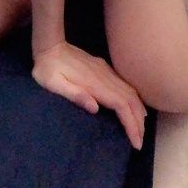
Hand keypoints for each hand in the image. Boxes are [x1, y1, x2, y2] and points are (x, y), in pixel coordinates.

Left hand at [32, 41, 146, 149]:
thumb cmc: (47, 69)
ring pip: (130, 91)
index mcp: (93, 83)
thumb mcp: (53, 84)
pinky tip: (133, 107)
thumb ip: (74, 94)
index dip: (131, 123)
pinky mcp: (103, 68)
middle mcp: (104, 76)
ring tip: (140, 128)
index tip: (136, 142)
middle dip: (138, 121)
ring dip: (138, 110)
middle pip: (130, 99)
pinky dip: (133, 99)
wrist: (49, 45)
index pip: (120, 104)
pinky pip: (124, 85)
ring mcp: (105, 71)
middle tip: (140, 141)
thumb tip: (95, 108)